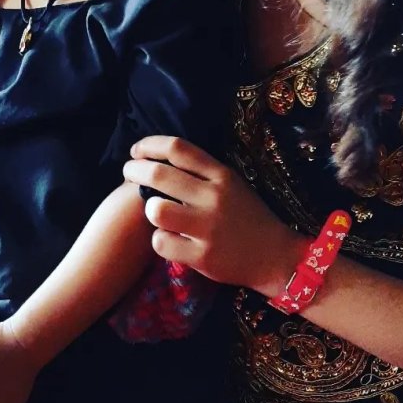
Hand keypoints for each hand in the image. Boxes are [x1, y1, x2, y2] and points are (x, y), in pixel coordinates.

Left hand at [123, 136, 301, 295]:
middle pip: (159, 175)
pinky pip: (162, 243)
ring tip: (157, 212)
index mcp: (221, 175)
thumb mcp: (231, 184)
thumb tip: (155, 160)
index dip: (149, 145)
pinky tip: (169, 239)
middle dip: (135, 171)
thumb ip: (200, 172)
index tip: (136, 151)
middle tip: (128, 173)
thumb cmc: (245, 216)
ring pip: (157, 210)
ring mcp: (208, 228)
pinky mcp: (202, 256)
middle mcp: (214, 197)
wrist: (274, 255)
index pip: (178, 149)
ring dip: (150, 209)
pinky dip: (160, 240)